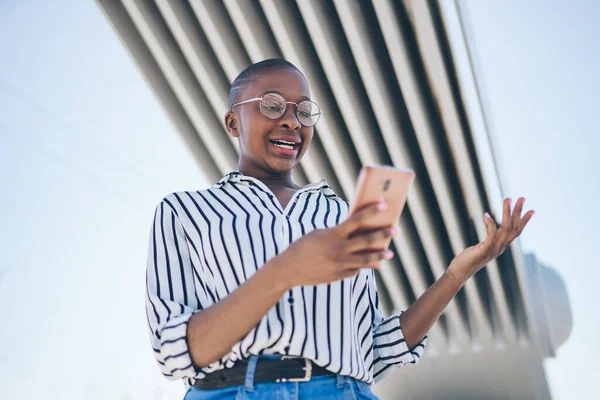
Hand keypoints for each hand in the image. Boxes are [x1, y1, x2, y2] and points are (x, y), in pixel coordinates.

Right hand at [278, 202, 398, 287]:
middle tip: (395, 230)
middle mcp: (339, 249)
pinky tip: (369, 263)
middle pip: (367, 240)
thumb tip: (356, 233)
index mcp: (333, 234)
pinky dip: (362, 266)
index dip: (372, 211)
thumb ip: (338, 233)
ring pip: (366, 259)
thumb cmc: (303, 247)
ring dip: (379, 255)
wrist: (288, 269)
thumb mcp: (319, 234)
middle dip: (383, 234)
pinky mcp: (339, 276)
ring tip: (389, 252)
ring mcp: (340, 264)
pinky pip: (355, 270)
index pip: (357, 220)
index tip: (384, 204)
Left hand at [447, 197, 534, 282]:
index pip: (517, 232)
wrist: (460, 272)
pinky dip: (490, 223)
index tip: (532, 210)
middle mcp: (500, 248)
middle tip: (523, 198)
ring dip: (507, 212)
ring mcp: (493, 249)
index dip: (524, 221)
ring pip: (505, 228)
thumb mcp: (482, 248)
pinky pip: (491, 234)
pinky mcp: (484, 250)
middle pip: (514, 227)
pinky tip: (486, 214)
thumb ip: (489, 241)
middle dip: (519, 212)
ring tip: (508, 199)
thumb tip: (493, 231)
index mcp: (501, 246)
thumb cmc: (468, 259)